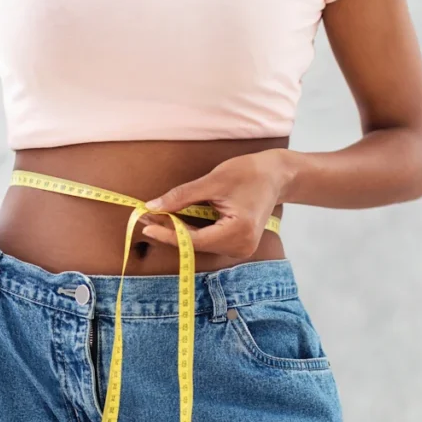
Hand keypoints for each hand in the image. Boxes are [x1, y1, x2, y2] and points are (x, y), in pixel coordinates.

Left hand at [141, 149, 296, 257]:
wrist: (277, 175)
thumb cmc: (249, 173)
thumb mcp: (213, 181)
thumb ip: (182, 196)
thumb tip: (153, 206)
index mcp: (238, 233)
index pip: (194, 240)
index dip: (167, 234)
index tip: (144, 225)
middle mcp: (241, 247)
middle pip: (195, 245)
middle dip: (169, 231)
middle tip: (143, 216)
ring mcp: (240, 248)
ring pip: (200, 244)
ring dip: (177, 231)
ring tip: (155, 217)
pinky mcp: (238, 244)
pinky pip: (208, 240)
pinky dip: (191, 230)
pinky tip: (174, 220)